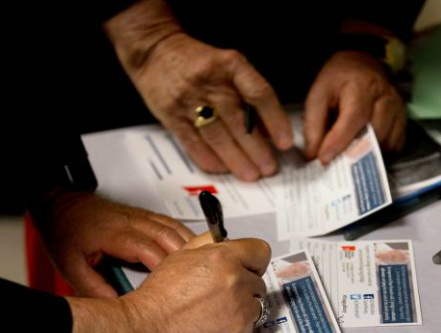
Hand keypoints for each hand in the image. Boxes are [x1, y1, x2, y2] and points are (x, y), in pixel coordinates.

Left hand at [31, 190, 193, 297]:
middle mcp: (129, 221)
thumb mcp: (70, 266)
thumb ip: (92, 288)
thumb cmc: (64, 231)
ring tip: (200, 266)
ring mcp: (138, 215)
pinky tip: (191, 248)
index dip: (164, 268)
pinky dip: (183, 235)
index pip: (148, 250)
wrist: (59, 205)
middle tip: (194, 279)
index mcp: (113, 234)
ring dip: (189, 245)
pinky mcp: (141, 214)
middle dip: (184, 258)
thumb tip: (115, 309)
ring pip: (173, 227)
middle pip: (168, 236)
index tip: (173, 287)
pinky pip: (169, 222)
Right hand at [50, 237, 270, 332]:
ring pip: (255, 306)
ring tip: (213, 312)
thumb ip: (210, 244)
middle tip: (217, 293)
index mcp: (225, 259)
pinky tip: (213, 327)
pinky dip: (235, 329)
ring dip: (241, 308)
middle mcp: (238, 284)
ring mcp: (241, 313)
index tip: (243, 266)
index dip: (250, 259)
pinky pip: (248, 329)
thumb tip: (228, 242)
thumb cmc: (159, 295)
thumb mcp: (181, 255)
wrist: (145, 331)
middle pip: (258, 281)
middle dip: (243, 285)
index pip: (261, 251)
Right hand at [104, 0, 292, 180]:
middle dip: (257, 149)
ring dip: (236, 159)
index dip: (275, 120)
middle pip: (238, 120)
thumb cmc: (199, 61)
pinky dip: (209, 158)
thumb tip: (269, 131)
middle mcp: (210, 82)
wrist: (154, 51)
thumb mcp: (228, 66)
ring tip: (250, 174)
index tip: (285, 142)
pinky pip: (192, 142)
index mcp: (230, 65)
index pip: (259, 94)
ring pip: (217, 136)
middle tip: (269, 168)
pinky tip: (223, 169)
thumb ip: (248, 94)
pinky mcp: (171, 115)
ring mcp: (188, 99)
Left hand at [304, 51, 406, 163]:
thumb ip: (313, 124)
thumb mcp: (318, 95)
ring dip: (367, 152)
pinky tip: (366, 146)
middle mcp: (385, 94)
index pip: (354, 117)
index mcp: (361, 84)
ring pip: (386, 140)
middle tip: (335, 162)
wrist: (361, 66)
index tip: (324, 158)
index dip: (339, 141)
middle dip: (353, 151)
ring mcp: (398, 106)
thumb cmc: (338, 82)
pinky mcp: (403, 117)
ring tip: (349, 152)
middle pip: (374, 132)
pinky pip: (395, 143)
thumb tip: (313, 155)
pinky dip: (380, 151)